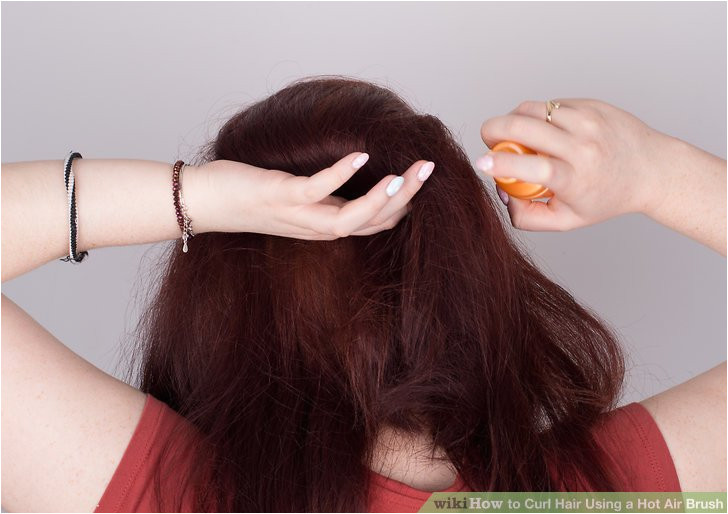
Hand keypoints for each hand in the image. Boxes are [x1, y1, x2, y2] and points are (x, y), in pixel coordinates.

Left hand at [189, 153, 433, 238]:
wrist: (208, 202)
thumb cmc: (252, 195)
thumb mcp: (299, 199)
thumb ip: (328, 193)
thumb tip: (356, 169)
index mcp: (326, 227)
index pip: (377, 223)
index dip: (404, 206)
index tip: (423, 181)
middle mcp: (318, 228)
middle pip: (374, 222)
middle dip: (407, 198)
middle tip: (430, 168)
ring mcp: (301, 215)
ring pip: (353, 218)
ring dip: (384, 197)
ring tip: (409, 173)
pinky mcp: (282, 197)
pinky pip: (318, 191)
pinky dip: (341, 175)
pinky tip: (361, 155)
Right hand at [476, 99, 678, 230]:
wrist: (651, 169)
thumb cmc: (606, 197)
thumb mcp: (567, 220)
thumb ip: (527, 216)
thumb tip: (501, 194)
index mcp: (575, 178)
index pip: (532, 167)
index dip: (501, 164)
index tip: (481, 163)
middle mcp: (582, 146)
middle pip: (524, 126)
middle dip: (494, 129)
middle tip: (489, 140)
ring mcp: (587, 121)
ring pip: (532, 109)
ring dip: (513, 119)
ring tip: (515, 134)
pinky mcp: (590, 105)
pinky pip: (549, 104)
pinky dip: (538, 115)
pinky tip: (544, 130)